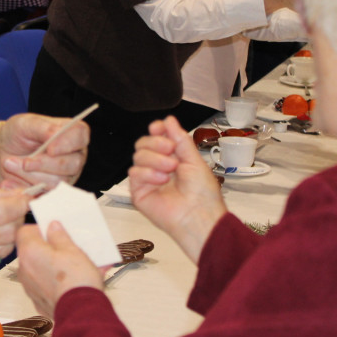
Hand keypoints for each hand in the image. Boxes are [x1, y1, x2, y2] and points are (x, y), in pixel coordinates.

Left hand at [0, 114, 88, 189]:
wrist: (2, 151)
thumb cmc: (17, 133)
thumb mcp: (25, 124)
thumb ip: (43, 127)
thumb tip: (56, 135)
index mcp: (72, 133)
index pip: (80, 135)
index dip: (67, 144)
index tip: (50, 149)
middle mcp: (75, 155)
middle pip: (72, 164)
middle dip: (45, 164)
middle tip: (24, 162)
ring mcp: (66, 175)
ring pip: (58, 181)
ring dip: (31, 175)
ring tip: (10, 164)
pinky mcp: (53, 190)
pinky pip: (44, 194)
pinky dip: (25, 187)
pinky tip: (11, 180)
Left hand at [16, 222, 105, 318]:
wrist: (81, 313)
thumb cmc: (75, 280)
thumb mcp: (72, 250)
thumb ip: (59, 236)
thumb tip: (53, 227)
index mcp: (29, 252)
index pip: (24, 231)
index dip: (39, 228)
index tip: (53, 229)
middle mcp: (24, 269)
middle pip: (33, 251)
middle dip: (50, 247)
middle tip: (68, 246)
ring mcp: (30, 286)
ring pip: (40, 268)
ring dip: (55, 264)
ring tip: (78, 264)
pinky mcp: (38, 299)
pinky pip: (46, 284)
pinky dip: (57, 280)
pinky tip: (76, 280)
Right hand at [127, 116, 226, 264]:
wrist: (199, 215)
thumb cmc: (202, 194)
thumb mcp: (194, 160)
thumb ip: (179, 139)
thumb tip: (168, 120)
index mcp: (173, 158)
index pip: (156, 137)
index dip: (156, 130)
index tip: (160, 128)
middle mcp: (158, 167)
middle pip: (143, 143)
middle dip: (156, 142)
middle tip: (170, 150)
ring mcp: (148, 179)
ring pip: (138, 155)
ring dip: (155, 159)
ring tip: (170, 169)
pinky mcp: (139, 192)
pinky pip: (134, 173)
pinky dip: (148, 173)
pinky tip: (161, 180)